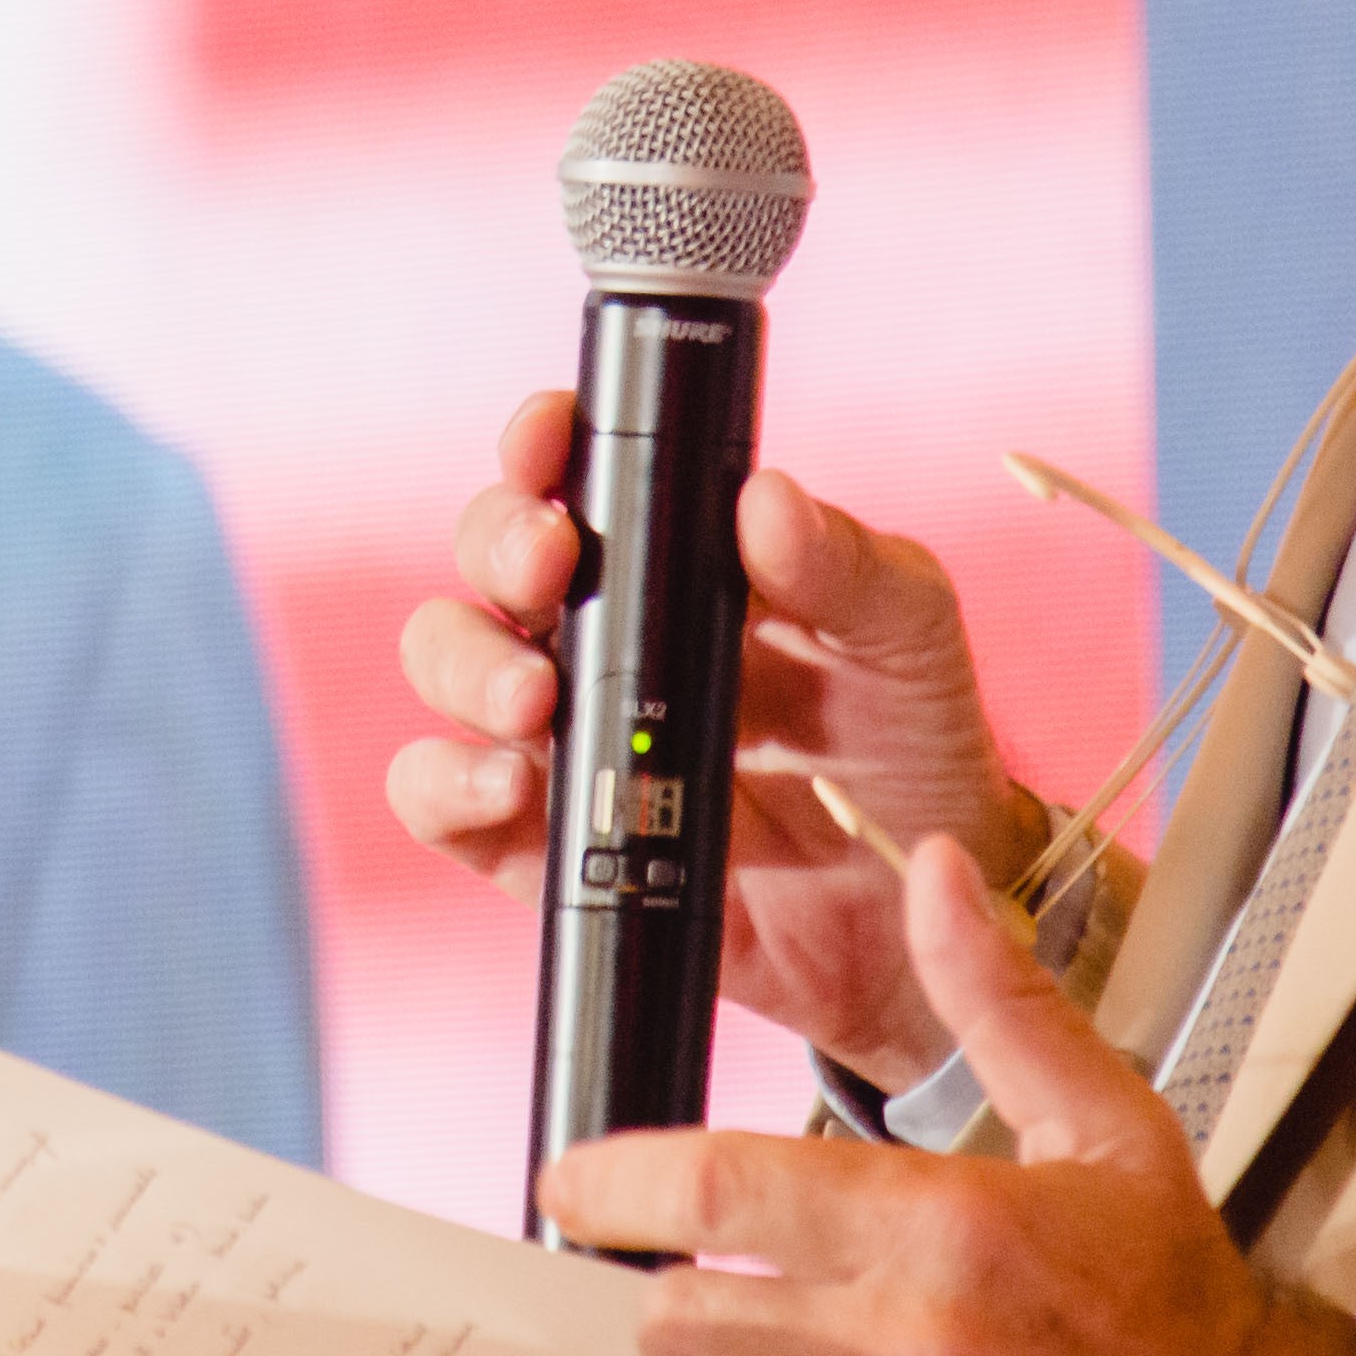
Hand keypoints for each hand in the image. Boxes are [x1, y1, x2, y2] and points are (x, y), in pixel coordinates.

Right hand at [386, 396, 1046, 1090]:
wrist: (913, 914)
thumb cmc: (909, 746)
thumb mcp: (905, 638)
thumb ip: (843, 566)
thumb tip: (765, 497)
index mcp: (676, 561)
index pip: (578, 475)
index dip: (542, 445)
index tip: (548, 441)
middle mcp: (600, 634)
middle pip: (489, 558)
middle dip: (498, 546)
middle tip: (551, 567)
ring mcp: (563, 734)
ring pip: (446, 661)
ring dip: (466, 664)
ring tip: (536, 697)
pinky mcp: (540, 838)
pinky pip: (441, 800)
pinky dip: (445, 784)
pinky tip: (509, 785)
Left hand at [544, 836, 1355, 1355]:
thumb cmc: (1184, 1312)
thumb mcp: (1107, 1132)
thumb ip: (998, 1001)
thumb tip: (933, 866)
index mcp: (947, 1234)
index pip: (713, 1192)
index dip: (611, 1185)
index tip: (569, 1190)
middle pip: (680, 1333)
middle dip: (694, 1318)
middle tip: (752, 1318)